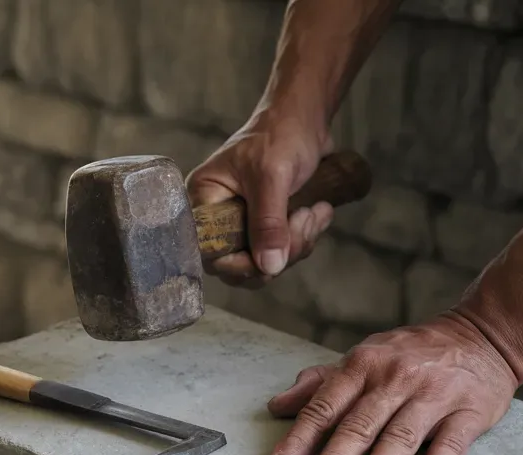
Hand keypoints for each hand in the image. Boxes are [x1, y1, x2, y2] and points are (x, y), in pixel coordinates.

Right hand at [186, 111, 335, 287]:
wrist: (306, 117)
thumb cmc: (280, 134)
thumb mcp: (271, 177)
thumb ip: (268, 223)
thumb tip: (269, 268)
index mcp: (204, 201)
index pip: (210, 253)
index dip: (241, 264)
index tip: (272, 254)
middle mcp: (218, 216)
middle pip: (240, 265)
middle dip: (280, 252)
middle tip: (304, 222)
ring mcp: (243, 223)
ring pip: (266, 261)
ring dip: (298, 243)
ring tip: (316, 211)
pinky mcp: (266, 225)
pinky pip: (282, 251)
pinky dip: (305, 236)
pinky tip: (318, 211)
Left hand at [264, 312, 518, 454]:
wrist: (483, 335)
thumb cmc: (412, 355)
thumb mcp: (365, 358)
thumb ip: (320, 384)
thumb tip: (277, 407)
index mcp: (363, 366)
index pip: (324, 407)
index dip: (299, 440)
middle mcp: (396, 377)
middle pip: (359, 424)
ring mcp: (434, 394)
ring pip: (401, 434)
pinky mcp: (470, 411)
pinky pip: (452, 442)